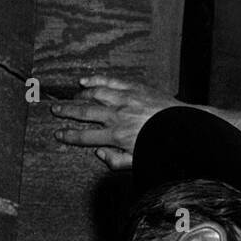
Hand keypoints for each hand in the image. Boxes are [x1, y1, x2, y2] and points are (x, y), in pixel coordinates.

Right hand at [50, 75, 179, 168]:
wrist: (186, 128)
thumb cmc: (163, 147)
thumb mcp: (140, 160)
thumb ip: (117, 161)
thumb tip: (98, 154)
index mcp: (117, 136)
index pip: (86, 136)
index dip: (69, 135)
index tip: (57, 133)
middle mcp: (117, 116)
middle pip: (84, 112)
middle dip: (66, 111)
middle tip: (54, 110)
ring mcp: (125, 99)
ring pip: (94, 94)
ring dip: (79, 96)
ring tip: (70, 97)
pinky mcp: (134, 88)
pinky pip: (110, 81)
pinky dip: (95, 79)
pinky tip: (84, 81)